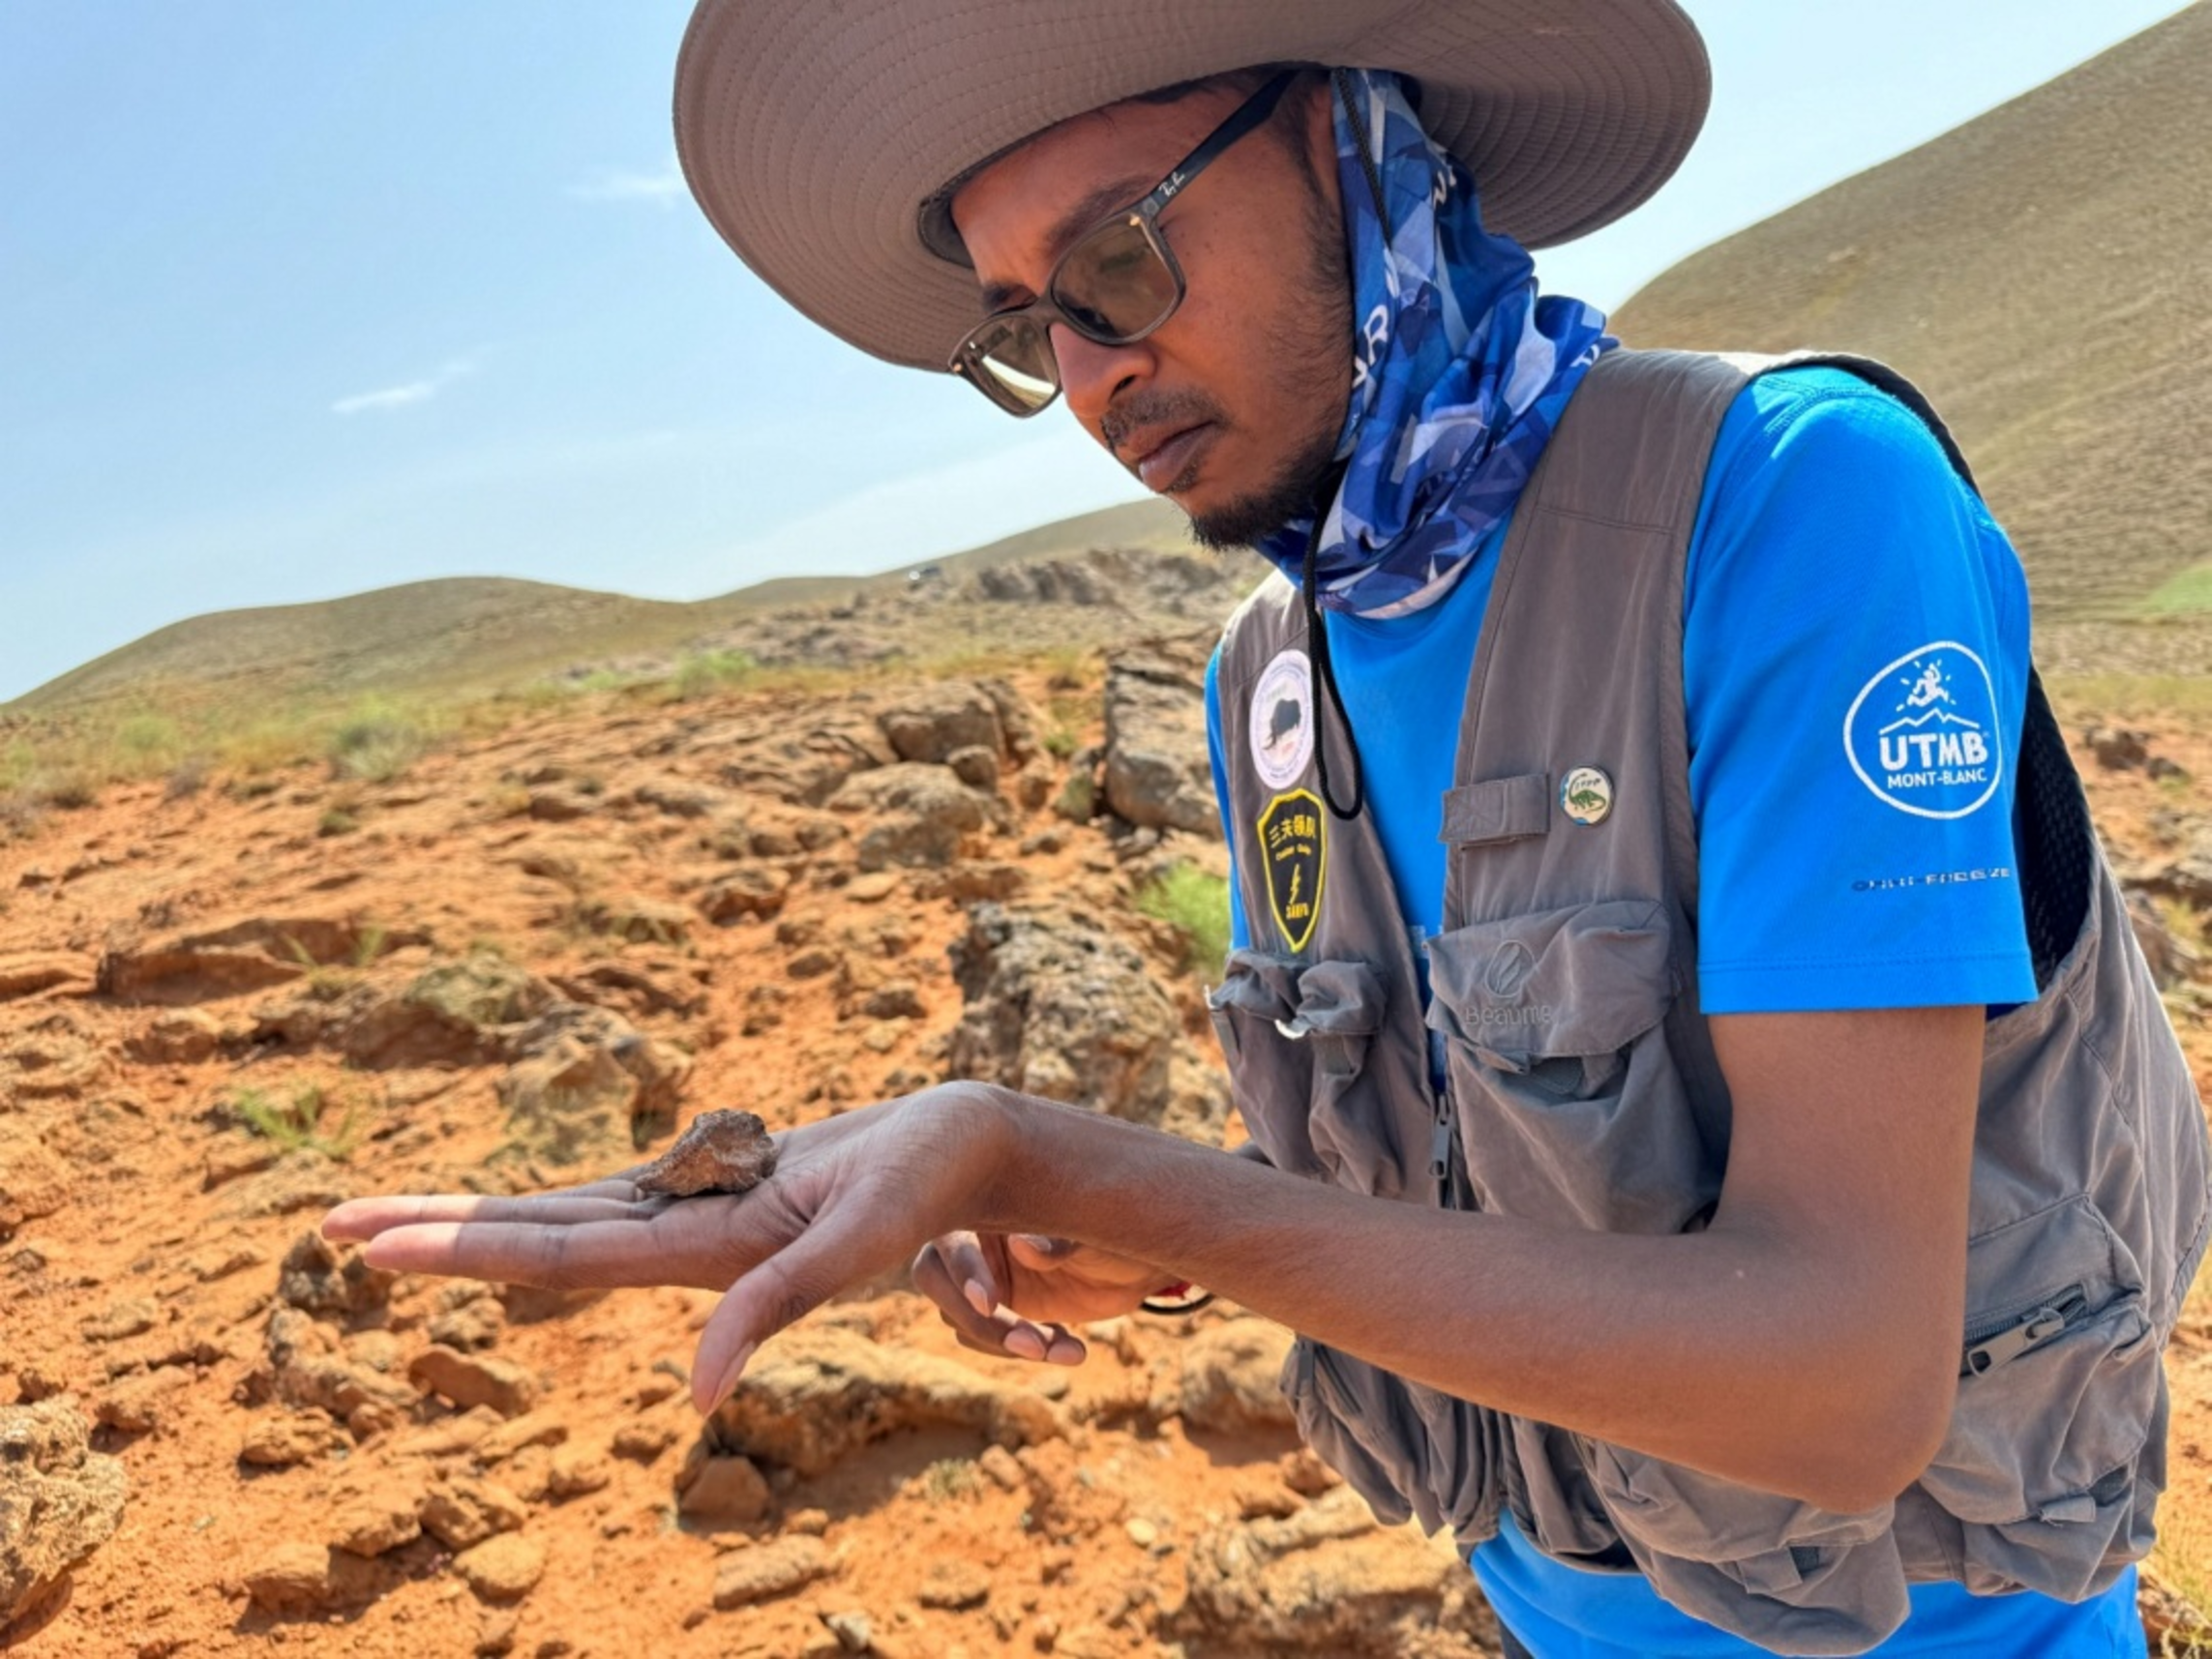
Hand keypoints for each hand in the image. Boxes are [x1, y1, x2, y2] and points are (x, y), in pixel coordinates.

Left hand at [321, 1085, 1014, 1413]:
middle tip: (327, 1223)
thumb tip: (693, 1401)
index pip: (557, 1252)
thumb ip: (775, 1311)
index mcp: (701, 1257)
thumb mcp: (857, 1242)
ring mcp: (698, 1221)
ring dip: (476, 1216)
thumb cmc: (925, 1186)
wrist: (970, 1151)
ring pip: (564, 1217)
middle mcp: (682, 1247)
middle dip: (434, 1232)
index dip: (464, 1245)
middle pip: (535, 1238)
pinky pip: (616, 1197)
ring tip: (385, 1214)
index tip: (371, 1242)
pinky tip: (514, 1206)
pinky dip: (551, 1201)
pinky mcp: (720, 1193)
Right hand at [911, 1231, 1172, 1365]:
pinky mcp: (998, 1311)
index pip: (950, 1235)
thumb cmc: (1114, 1228)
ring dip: (1006, 1342)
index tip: (989, 1303)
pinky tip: (1071, 1348)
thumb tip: (1021, 1244)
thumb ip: (1057, 1238)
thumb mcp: (1092, 1231)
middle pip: (935, 1279)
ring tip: (1061, 1348)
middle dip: (978, 1319)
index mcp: (986, 1201)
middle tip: (1029, 1345)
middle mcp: (974, 1237)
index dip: (964, 1269)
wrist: (1137, 1263)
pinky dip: (1026, 1350)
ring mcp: (982, 1276)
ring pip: (963, 1319)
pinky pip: (991, 1340)